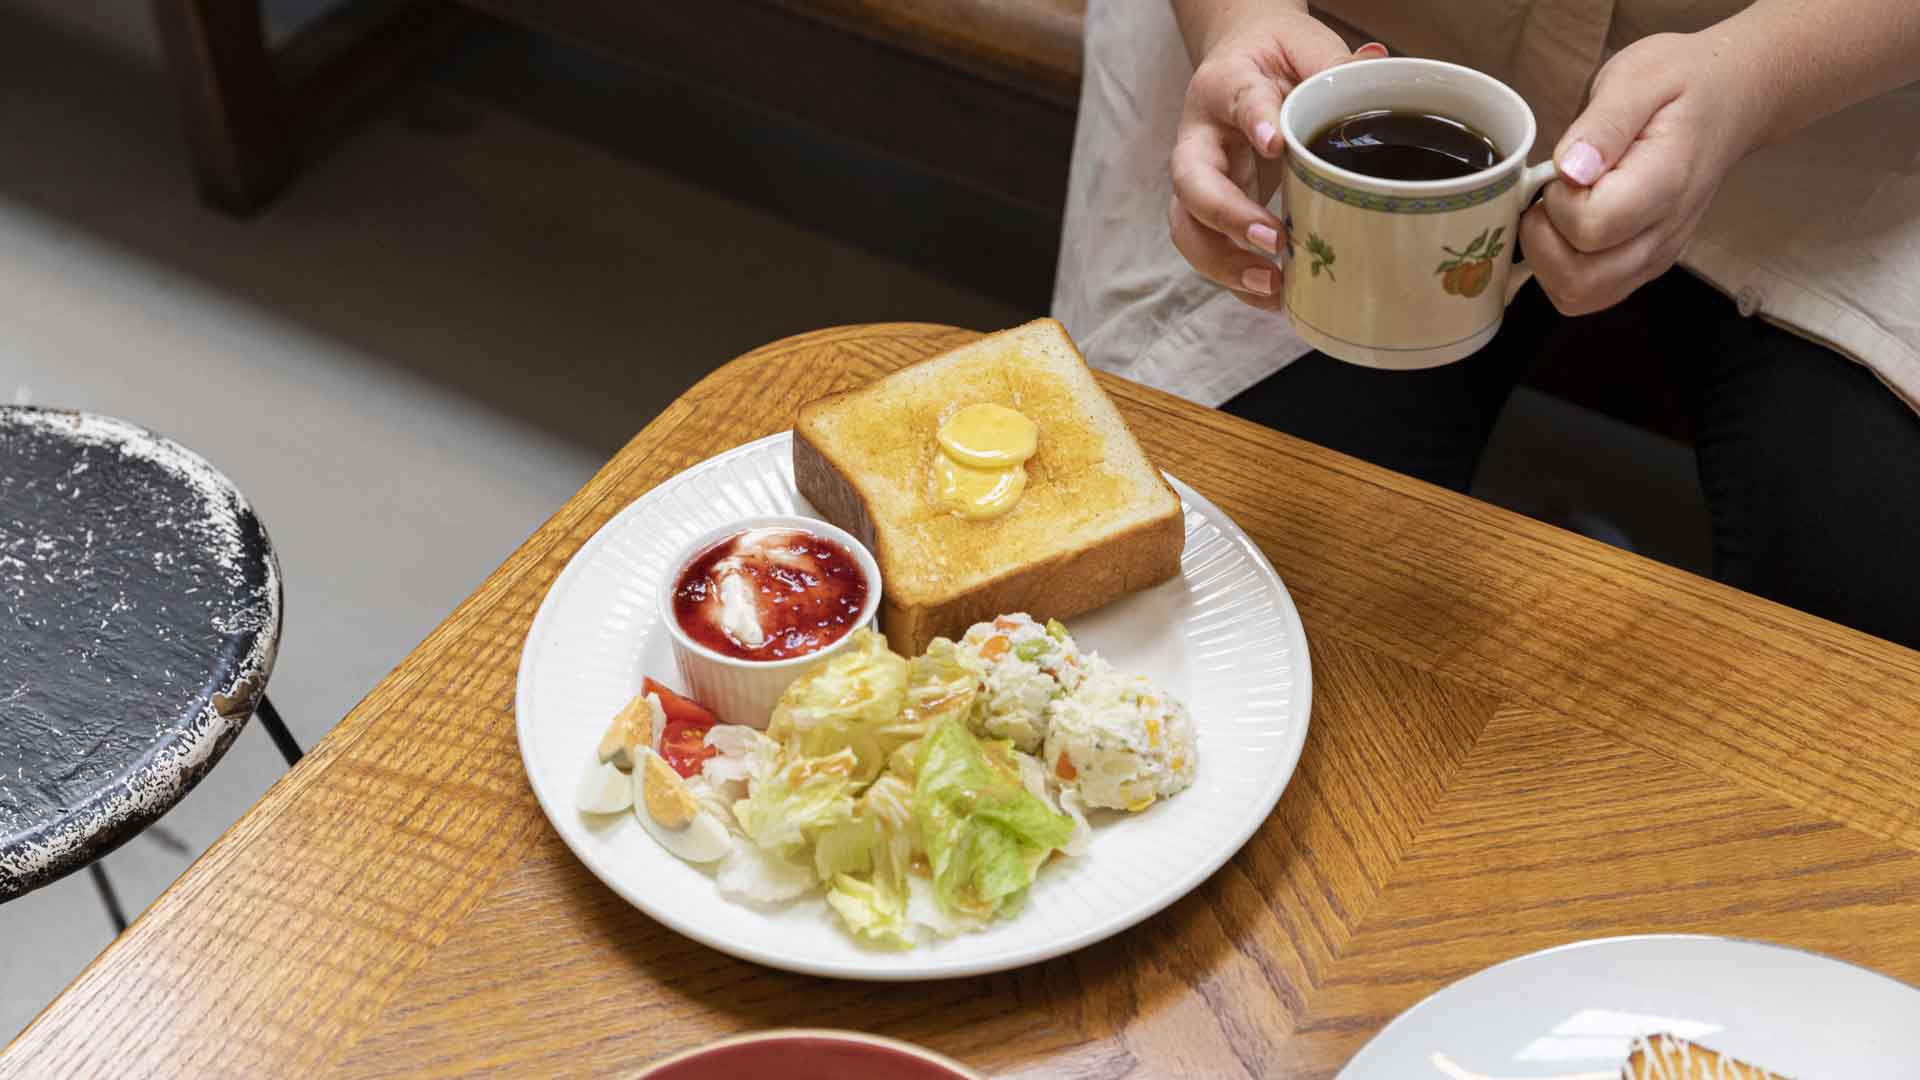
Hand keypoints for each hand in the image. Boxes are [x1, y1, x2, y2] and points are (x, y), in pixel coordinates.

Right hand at [1168, 11, 1385, 309]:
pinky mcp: (1209, 212)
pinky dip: (1238, 281)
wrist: (1241, 62)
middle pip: (1191, 183)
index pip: (1236, 100)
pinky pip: (1210, 252)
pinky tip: (1276, 298)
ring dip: (1225, 263)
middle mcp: (1197, 138)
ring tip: (1271, 284)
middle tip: (1272, 239)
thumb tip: (1373, 66)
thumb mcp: (1303, 44)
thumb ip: (1332, 62)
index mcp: (1223, 85)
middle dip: (1227, 217)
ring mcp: (1197, 180)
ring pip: (1189, 228)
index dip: (1254, 120)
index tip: (1276, 141)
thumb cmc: (1273, 55)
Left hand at [1521, 32, 1771, 315]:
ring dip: (1546, 258)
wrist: (1731, 98)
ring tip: (1559, 208)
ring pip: (1578, 295)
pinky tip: (1564, 227)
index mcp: (1665, 184)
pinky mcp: (1640, 264)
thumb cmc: (1683, 83)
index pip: (1591, 228)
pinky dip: (1559, 269)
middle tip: (1551, 194)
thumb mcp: (1639, 75)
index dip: (1558, 201)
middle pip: (1579, 281)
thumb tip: (1570, 169)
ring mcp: (1654, 256)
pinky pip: (1586, 293)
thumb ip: (1604, 124)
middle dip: (1542, 240)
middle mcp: (1663, 234)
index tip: (1565, 167)